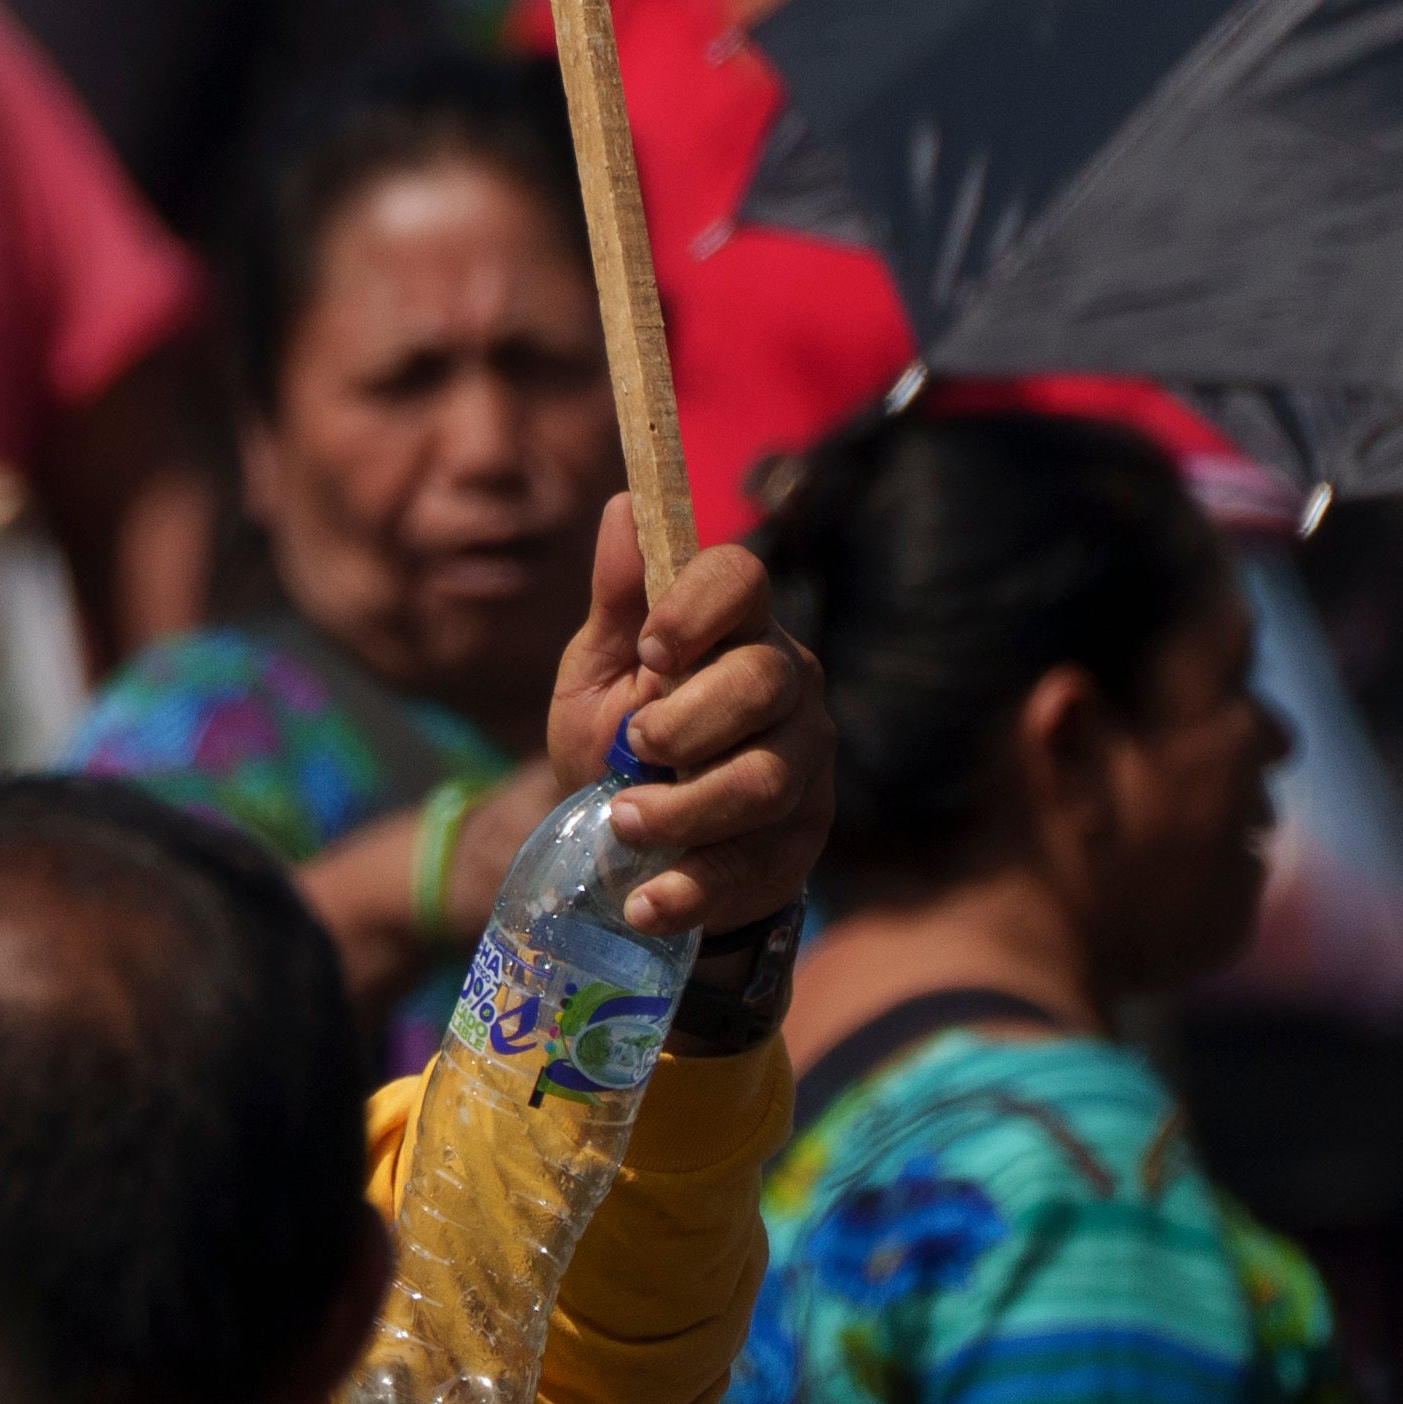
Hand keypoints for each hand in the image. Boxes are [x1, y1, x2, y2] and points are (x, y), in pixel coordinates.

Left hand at [546, 493, 827, 940]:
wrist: (639, 850)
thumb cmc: (617, 743)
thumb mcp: (596, 674)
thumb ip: (613, 603)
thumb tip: (620, 504)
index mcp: (736, 628)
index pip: (743, 578)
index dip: (698, 608)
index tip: (649, 650)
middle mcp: (789, 686)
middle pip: (764, 683)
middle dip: (688, 721)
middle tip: (631, 750)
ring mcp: (806, 764)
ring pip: (765, 780)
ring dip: (684, 809)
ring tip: (624, 825)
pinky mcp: (803, 839)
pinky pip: (754, 862)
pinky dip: (691, 886)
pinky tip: (646, 899)